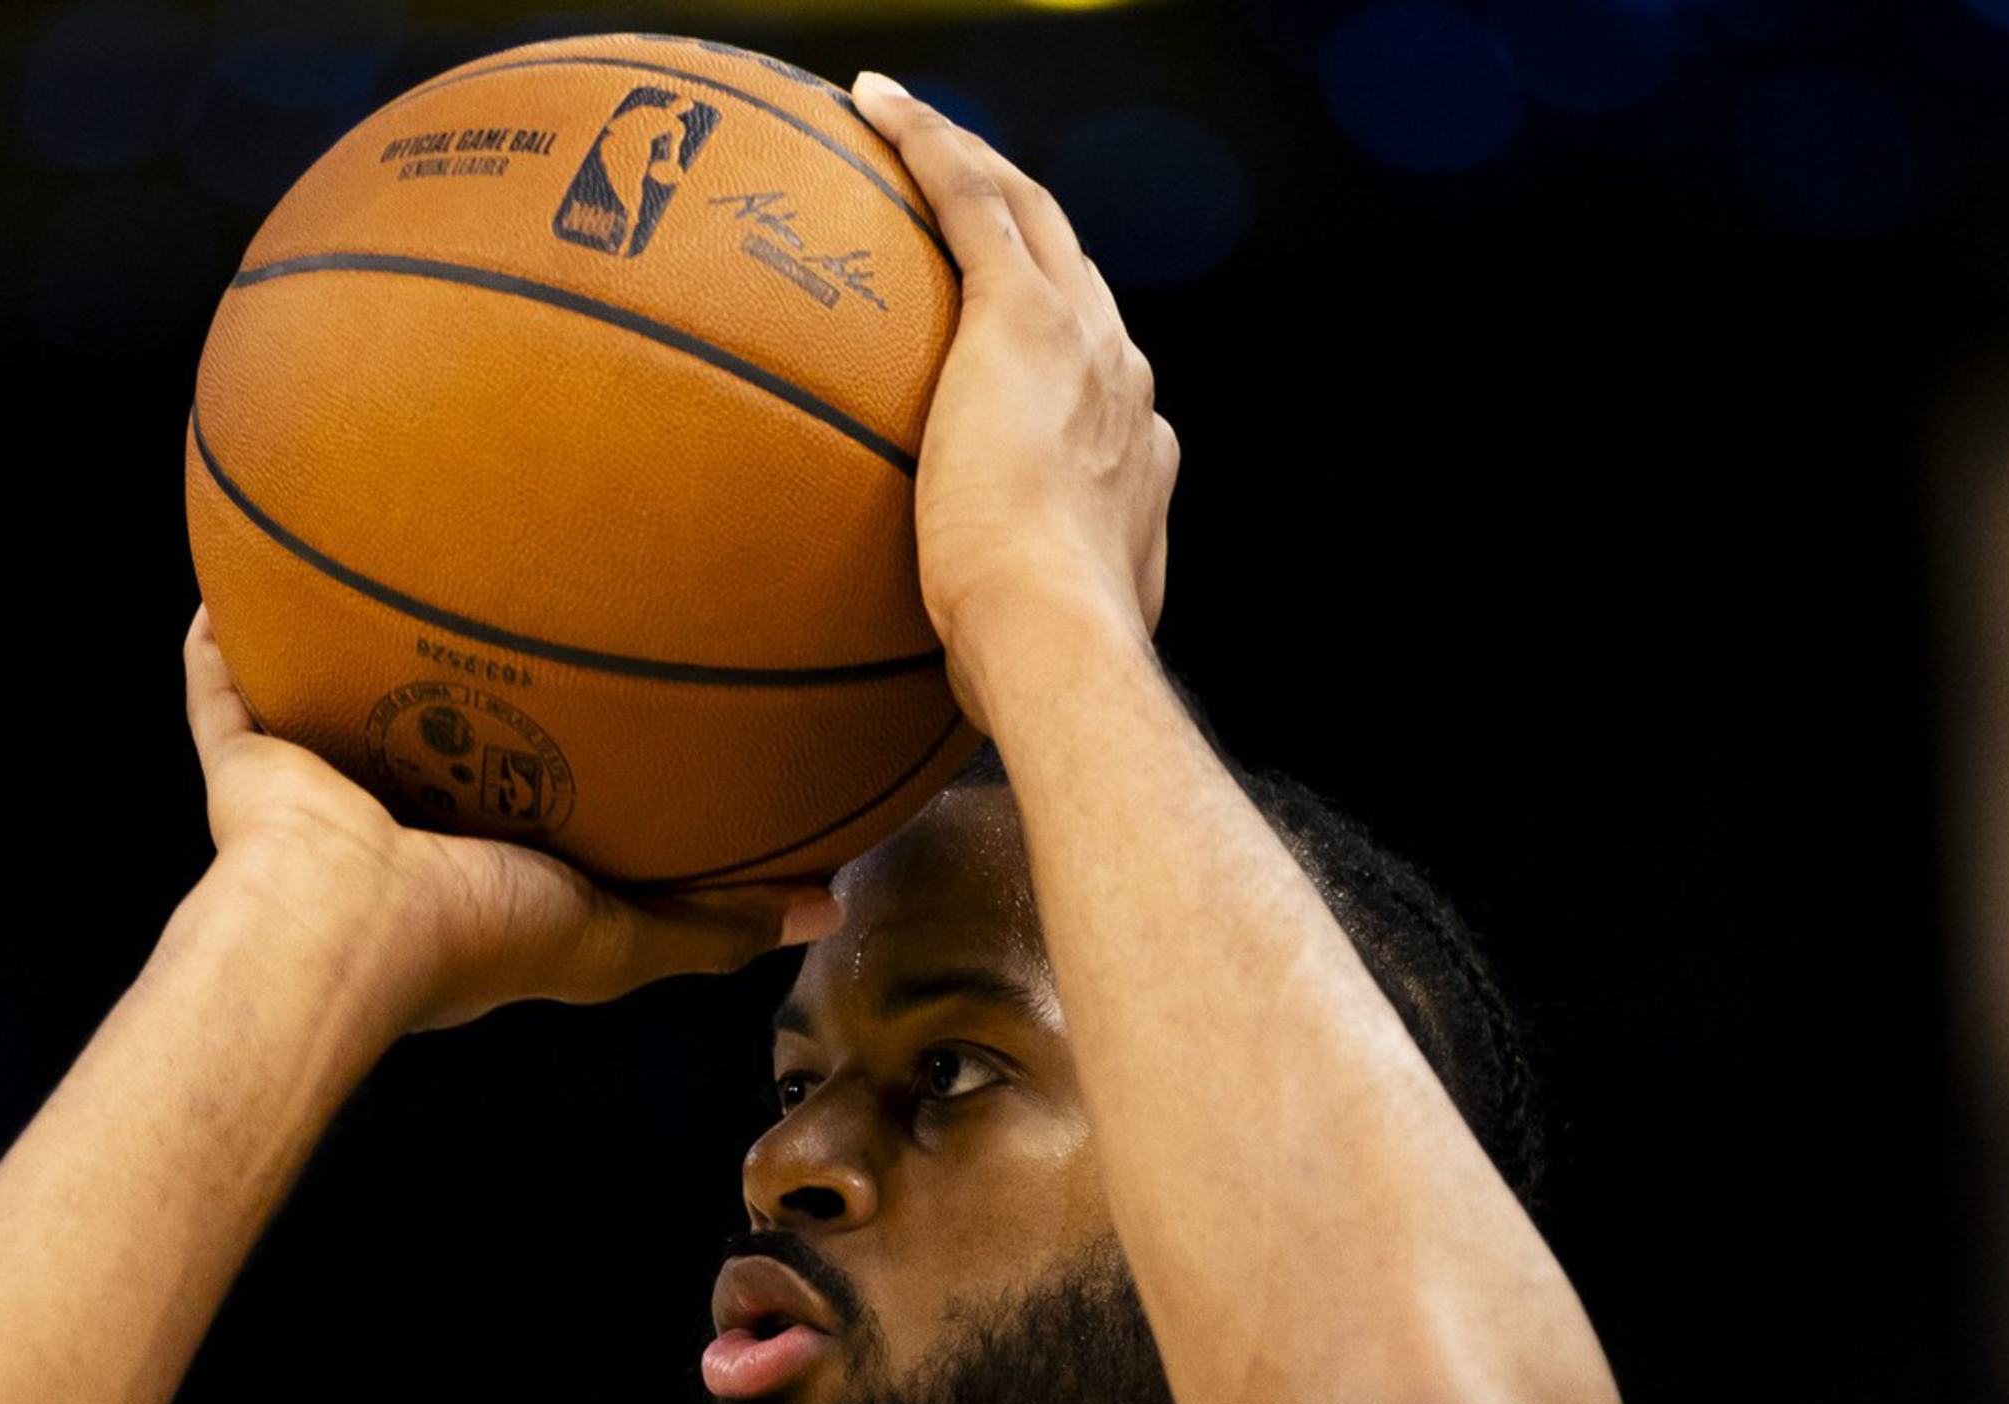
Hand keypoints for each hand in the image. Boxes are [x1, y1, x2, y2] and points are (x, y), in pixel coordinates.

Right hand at [177, 607, 835, 1035]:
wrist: (343, 928)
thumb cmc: (473, 937)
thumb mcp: (621, 934)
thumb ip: (712, 919)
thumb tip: (829, 904)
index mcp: (473, 859)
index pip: (525, 786)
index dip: (558, 738)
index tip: (601, 678)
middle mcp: (394, 820)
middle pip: (427, 727)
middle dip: (455, 668)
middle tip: (495, 587)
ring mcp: (315, 791)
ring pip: (332, 700)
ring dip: (347, 641)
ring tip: (377, 553)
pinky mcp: (246, 765)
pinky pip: (225, 686)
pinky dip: (224, 640)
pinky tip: (239, 574)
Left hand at [847, 75, 1176, 734]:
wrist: (1058, 642)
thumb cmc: (1031, 676)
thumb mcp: (1018, 652)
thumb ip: (992, 641)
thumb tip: (945, 690)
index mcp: (1135, 457)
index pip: (1092, 373)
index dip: (1056, 339)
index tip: (1010, 337)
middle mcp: (1125, 382)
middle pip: (1073, 270)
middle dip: (1022, 226)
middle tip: (960, 194)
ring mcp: (1084, 342)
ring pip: (1031, 217)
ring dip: (973, 165)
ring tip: (906, 129)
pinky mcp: (1026, 318)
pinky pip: (973, 201)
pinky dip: (930, 145)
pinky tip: (873, 108)